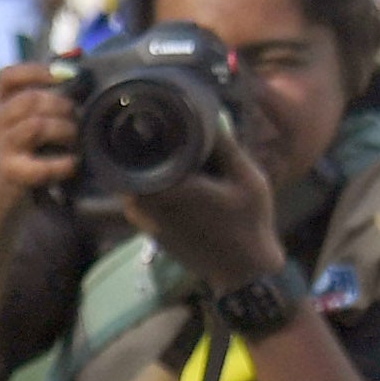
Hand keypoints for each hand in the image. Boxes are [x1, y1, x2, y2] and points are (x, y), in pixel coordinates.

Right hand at [0, 62, 78, 212]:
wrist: (0, 201)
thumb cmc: (27, 156)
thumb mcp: (32, 122)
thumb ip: (50, 92)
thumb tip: (76, 53)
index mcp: (1, 106)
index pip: (9, 75)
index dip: (38, 71)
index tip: (66, 75)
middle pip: (31, 99)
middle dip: (63, 107)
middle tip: (76, 121)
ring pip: (37, 125)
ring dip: (66, 132)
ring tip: (74, 143)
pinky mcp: (9, 173)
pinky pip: (43, 164)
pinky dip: (64, 164)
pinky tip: (70, 164)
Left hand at [124, 124, 285, 290]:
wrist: (242, 270)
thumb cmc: (249, 223)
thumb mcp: (247, 178)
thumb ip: (225, 146)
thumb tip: (208, 112)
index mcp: (165, 187)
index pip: (135, 148)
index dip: (141, 127)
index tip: (151, 110)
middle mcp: (144, 202)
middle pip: (131, 161)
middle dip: (145, 142)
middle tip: (162, 121)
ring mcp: (141, 217)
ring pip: (135, 178)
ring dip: (149, 162)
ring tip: (169, 141)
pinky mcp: (145, 226)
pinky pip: (140, 193)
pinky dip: (152, 180)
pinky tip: (173, 169)